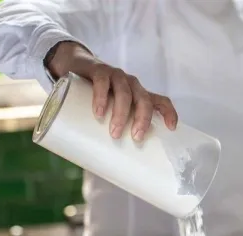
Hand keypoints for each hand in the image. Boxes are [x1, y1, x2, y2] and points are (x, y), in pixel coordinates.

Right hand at [47, 42, 177, 141]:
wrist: (71, 66)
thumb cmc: (95, 95)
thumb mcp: (109, 109)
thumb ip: (112, 127)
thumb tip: (107, 163)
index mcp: (139, 95)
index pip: (161, 101)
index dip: (169, 113)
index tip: (171, 129)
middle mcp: (132, 85)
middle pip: (145, 101)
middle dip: (143, 120)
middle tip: (136, 138)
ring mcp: (116, 76)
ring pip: (125, 93)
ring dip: (122, 114)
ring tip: (114, 132)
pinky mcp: (98, 71)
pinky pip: (103, 82)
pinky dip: (101, 97)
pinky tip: (99, 112)